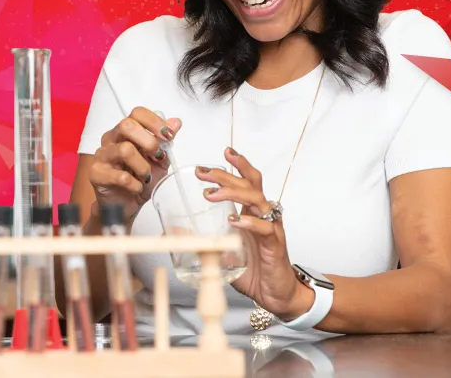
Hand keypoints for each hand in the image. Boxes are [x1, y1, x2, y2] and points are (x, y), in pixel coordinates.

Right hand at [88, 107, 180, 224]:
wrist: (126, 205)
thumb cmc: (140, 180)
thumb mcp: (159, 161)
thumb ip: (166, 141)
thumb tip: (176, 122)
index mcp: (125, 132)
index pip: (137, 113)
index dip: (155, 122)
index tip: (168, 136)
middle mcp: (111, 139)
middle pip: (127, 125)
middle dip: (149, 142)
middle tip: (157, 157)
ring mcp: (102, 155)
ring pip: (125, 150)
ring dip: (143, 167)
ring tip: (145, 177)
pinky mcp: (96, 173)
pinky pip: (121, 176)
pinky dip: (135, 184)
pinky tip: (136, 188)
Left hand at [197, 147, 314, 321]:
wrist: (277, 295)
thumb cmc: (254, 271)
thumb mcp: (221, 253)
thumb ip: (200, 240)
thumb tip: (172, 231)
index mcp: (251, 213)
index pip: (247, 181)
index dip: (236, 166)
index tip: (220, 154)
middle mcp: (263, 216)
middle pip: (249, 184)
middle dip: (226, 174)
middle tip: (204, 172)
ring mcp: (270, 228)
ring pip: (257, 200)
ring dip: (233, 193)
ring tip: (211, 194)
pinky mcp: (275, 245)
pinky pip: (265, 228)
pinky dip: (249, 222)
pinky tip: (235, 220)